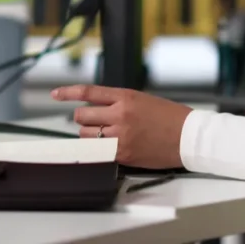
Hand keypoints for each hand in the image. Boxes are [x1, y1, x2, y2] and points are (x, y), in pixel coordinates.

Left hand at [51, 85, 191, 169]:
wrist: (189, 136)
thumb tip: (98, 109)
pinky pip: (99, 151)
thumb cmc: (171, 117)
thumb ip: (119, 103)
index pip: (89, 92)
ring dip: (91, 135)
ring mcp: (121, 134)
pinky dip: (99, 149)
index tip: (55, 94)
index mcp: (125, 97)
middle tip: (91, 122)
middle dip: (83, 119)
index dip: (68, 92)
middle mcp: (120, 113)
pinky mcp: (124, 153)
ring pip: (87, 134)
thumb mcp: (143, 100)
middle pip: (82, 116)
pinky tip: (108, 148)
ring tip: (106, 136)